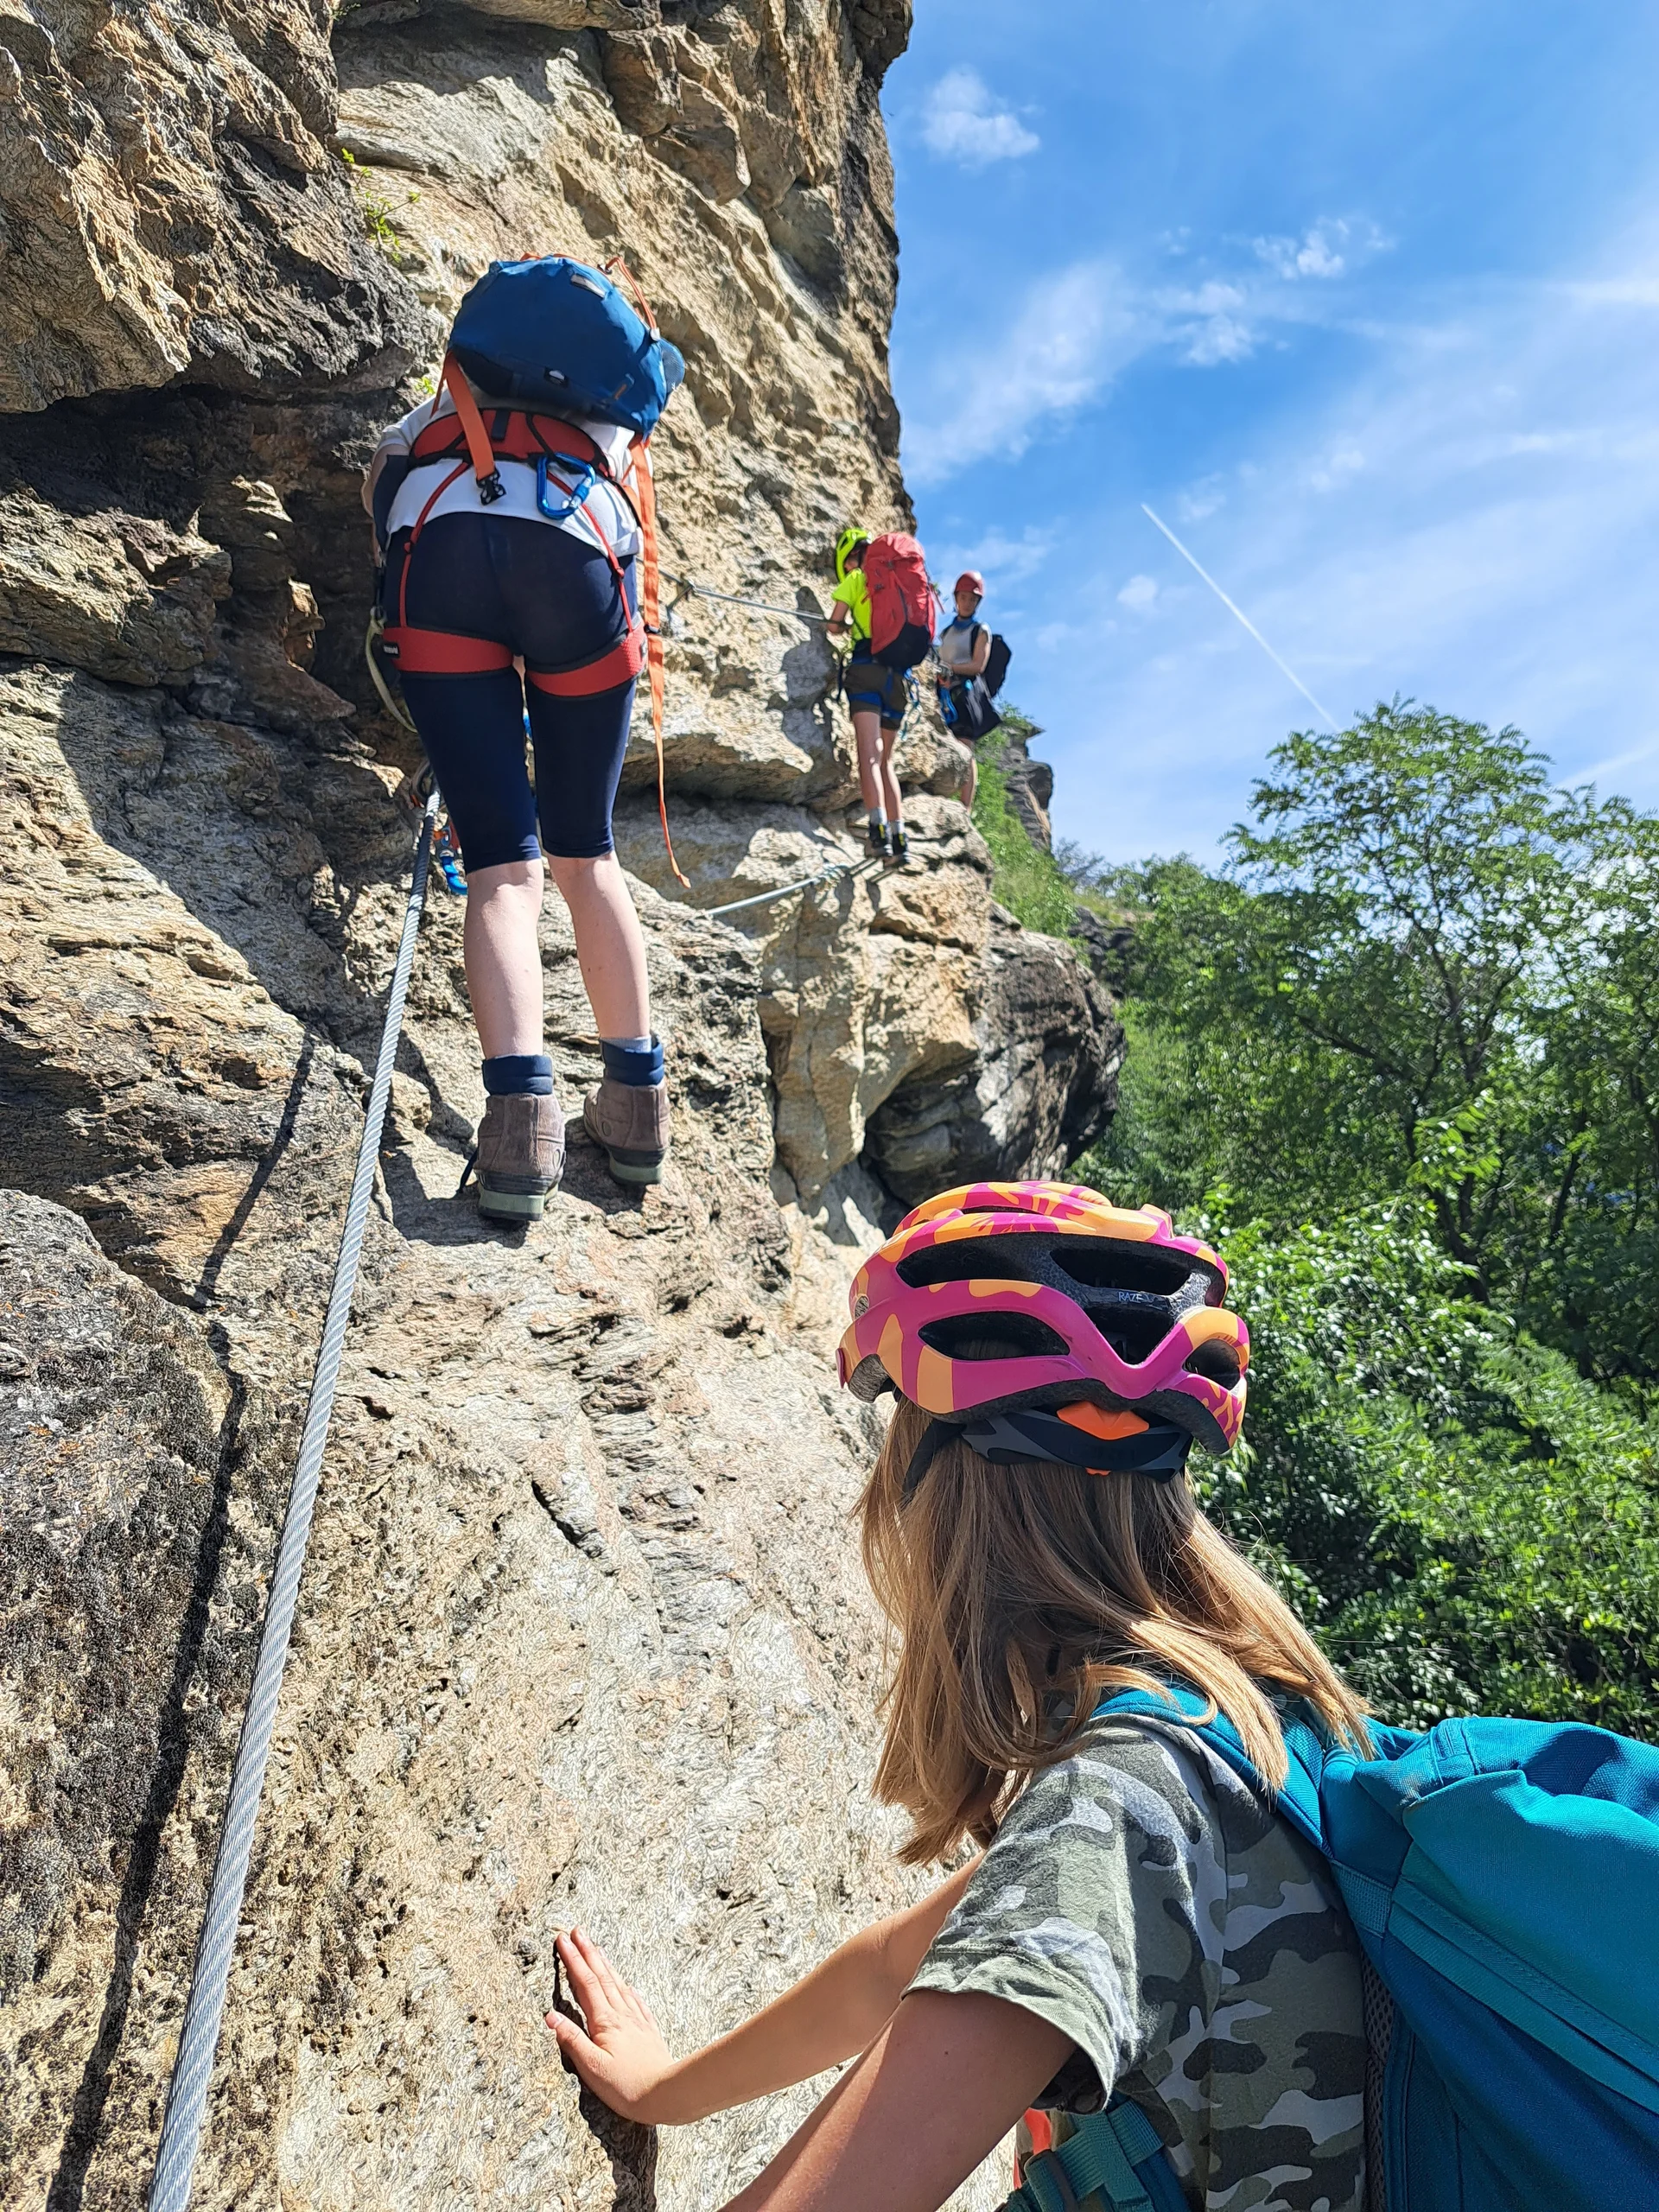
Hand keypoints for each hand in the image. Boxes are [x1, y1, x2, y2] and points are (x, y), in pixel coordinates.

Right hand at [546, 1927, 677, 2122]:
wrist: (665, 2094)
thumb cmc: (625, 2086)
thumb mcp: (591, 2068)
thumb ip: (571, 2040)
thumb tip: (550, 2016)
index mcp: (605, 2021)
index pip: (585, 1983)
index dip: (572, 1960)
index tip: (563, 1940)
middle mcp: (621, 2014)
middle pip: (602, 1976)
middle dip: (587, 1952)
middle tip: (577, 1931)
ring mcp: (637, 2020)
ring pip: (618, 1985)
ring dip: (606, 1964)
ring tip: (598, 1948)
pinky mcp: (648, 2030)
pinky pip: (636, 2002)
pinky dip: (628, 1989)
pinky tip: (628, 1985)